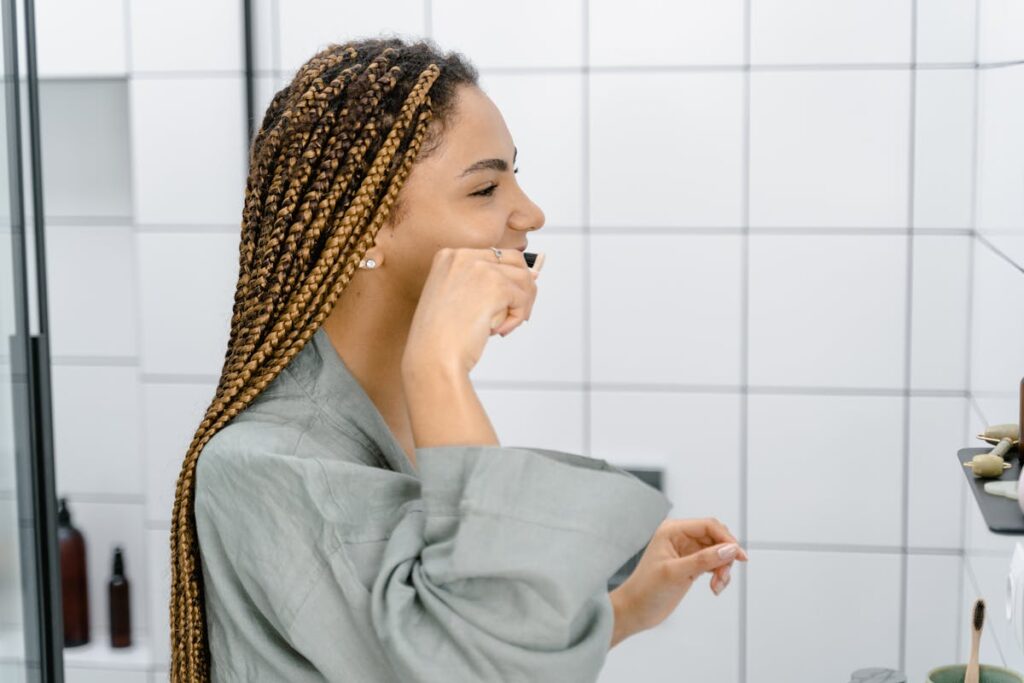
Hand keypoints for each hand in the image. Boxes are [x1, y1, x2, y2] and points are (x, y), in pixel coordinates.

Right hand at [403, 247, 541, 374]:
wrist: (432, 357)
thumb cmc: (441, 337)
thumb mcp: (458, 299)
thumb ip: (486, 284)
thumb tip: (532, 274)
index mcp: (449, 257)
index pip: (495, 256)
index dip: (506, 280)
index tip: (503, 303)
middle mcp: (464, 256)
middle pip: (515, 262)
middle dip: (522, 289)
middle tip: (516, 314)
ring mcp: (480, 269)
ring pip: (524, 280)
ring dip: (520, 306)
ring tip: (503, 326)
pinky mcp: (496, 286)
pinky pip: (523, 298)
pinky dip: (517, 318)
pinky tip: (498, 331)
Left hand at [611, 518, 746, 639]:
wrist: (635, 610)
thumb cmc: (646, 590)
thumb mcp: (676, 573)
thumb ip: (704, 560)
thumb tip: (730, 549)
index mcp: (672, 530)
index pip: (708, 525)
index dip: (726, 539)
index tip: (739, 556)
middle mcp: (680, 537)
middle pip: (716, 538)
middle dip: (725, 556)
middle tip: (723, 577)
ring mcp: (687, 551)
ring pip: (718, 552)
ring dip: (723, 568)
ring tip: (717, 586)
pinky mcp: (691, 565)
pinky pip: (714, 564)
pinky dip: (719, 575)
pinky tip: (715, 587)